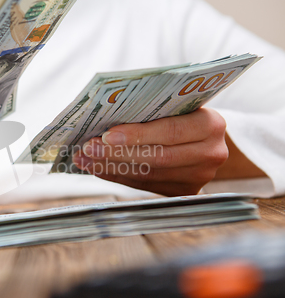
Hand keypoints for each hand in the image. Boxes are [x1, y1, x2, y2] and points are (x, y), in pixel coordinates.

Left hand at [72, 108, 228, 195]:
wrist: (207, 140)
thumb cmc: (185, 115)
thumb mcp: (178, 105)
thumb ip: (154, 109)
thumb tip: (106, 114)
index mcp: (211, 124)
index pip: (171, 130)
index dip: (138, 134)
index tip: (107, 135)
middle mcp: (210, 153)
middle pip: (158, 157)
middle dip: (117, 153)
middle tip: (88, 148)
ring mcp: (199, 177)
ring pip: (148, 175)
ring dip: (111, 166)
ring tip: (86, 158)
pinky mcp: (184, 191)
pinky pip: (145, 185)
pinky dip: (118, 176)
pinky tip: (97, 168)